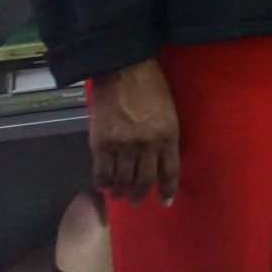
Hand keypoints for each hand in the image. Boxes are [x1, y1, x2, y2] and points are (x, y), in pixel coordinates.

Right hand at [88, 57, 180, 205]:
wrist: (123, 69)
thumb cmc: (150, 85)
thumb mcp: (168, 111)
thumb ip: (163, 135)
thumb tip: (156, 158)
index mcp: (169, 135)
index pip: (171, 170)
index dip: (168, 189)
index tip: (166, 201)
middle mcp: (148, 145)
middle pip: (145, 181)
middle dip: (140, 195)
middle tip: (136, 200)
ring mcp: (123, 146)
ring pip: (122, 180)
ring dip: (120, 191)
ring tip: (118, 194)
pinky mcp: (100, 145)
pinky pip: (102, 173)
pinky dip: (103, 183)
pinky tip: (103, 185)